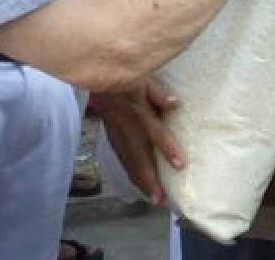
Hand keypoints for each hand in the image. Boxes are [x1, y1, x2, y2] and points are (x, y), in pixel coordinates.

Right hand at [92, 79, 184, 206]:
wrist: (94, 76)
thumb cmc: (124, 76)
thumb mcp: (142, 77)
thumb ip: (158, 93)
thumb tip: (176, 104)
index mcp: (137, 110)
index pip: (154, 132)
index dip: (167, 148)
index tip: (179, 165)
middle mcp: (126, 126)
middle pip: (139, 156)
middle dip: (149, 179)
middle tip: (160, 199)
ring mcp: (116, 132)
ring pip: (128, 160)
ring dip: (139, 179)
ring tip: (152, 197)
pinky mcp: (111, 134)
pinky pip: (120, 156)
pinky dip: (129, 171)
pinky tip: (136, 181)